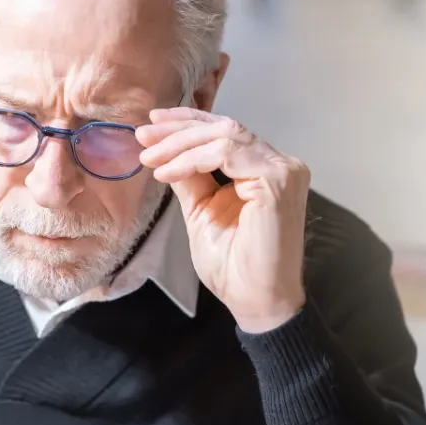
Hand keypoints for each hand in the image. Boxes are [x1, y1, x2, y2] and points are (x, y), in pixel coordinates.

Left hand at [137, 109, 309, 333]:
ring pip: (225, 135)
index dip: (187, 124)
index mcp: (263, 170)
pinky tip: (167, 173)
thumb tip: (165, 154)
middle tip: (142, 137)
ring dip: (180, 143)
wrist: (254, 300)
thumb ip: (191, 180)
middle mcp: (279, 164)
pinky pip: (227, 153)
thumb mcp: (202, 213)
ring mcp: (282, 170)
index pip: (226, 133)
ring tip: (150, 159)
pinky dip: (192, 159)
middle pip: (225, 127)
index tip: (151, 127)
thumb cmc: (233, 267)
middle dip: (179, 129)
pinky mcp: (277, 180)